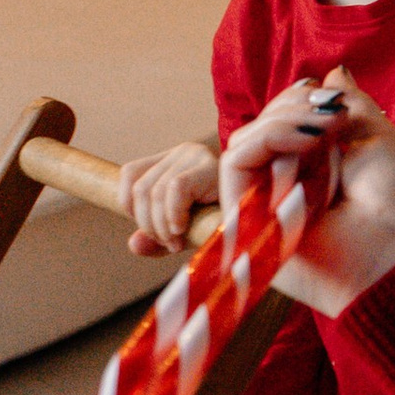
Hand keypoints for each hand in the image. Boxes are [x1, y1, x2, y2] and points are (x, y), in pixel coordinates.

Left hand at [120, 139, 220, 257]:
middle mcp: (183, 151)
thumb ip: (157, 238)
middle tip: (170, 244)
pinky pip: (175, 189)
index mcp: (172, 159)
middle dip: (148, 224)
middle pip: (141, 188)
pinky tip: (184, 230)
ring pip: (154, 192)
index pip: (130, 174)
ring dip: (160, 227)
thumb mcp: (183, 230)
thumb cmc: (225, 221)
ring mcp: (197, 155)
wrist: (263, 217)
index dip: (131, 206)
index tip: (153, 231)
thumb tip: (134, 244)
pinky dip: (173, 215)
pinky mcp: (210, 165)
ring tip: (178, 243)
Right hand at [227, 68, 394, 315]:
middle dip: (291, 106)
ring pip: (243, 141)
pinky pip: (234, 164)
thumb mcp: (379, 136)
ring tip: (324, 128)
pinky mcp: (247, 221)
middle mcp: (287, 186)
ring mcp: (265, 204)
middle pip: (260, 128)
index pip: (282, 123)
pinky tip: (305, 141)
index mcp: (316, 169)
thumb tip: (333, 72)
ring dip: (282, 120)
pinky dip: (266, 139)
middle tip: (332, 112)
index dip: (297, 100)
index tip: (331, 97)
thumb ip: (350, 104)